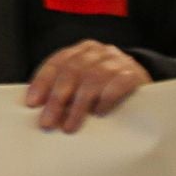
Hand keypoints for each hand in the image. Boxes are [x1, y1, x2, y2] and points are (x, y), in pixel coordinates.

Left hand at [25, 41, 148, 132]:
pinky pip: (117, 84)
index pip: (56, 63)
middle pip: (71, 72)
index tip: (32, 104)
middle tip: (48, 122)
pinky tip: (99, 114)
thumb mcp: (84, 82)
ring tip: (70, 126)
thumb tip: (43, 111)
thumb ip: (66, 90)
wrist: (143, 80)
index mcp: (80, 50)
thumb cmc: (106, 85)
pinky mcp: (134, 73)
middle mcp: (96, 51)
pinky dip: (106, 99)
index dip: (42, 82)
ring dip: (79, 105)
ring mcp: (116, 60)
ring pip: (92, 79)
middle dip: (57, 99)